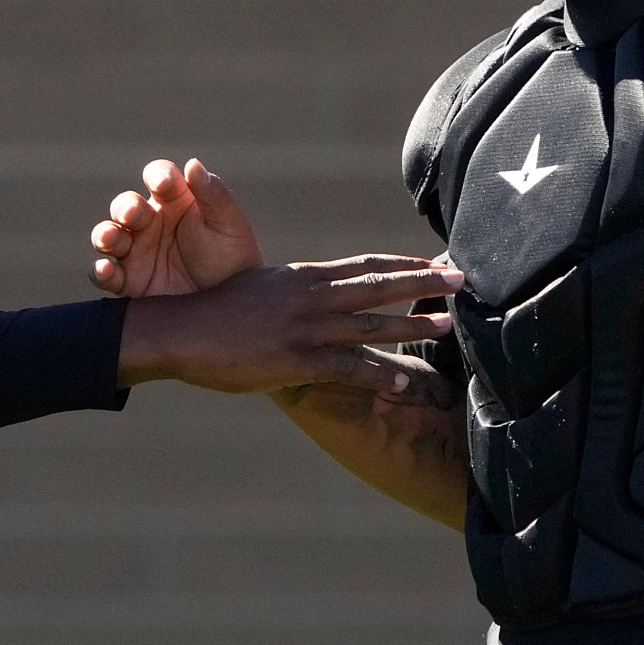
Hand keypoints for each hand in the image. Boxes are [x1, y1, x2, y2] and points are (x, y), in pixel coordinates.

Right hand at [90, 158, 261, 296]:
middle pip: (126, 206)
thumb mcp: (229, 225)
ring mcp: (136, 251)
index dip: (158, 176)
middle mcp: (150, 222)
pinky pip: (106, 274)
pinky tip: (105, 270)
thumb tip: (192, 163)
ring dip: (105, 234)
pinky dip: (100, 271)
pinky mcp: (128, 281)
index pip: (159, 178)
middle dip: (126, 207)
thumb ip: (214, 194)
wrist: (230, 307)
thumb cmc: (233, 260)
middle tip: (132, 214)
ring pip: (109, 236)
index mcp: (175, 200)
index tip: (164, 183)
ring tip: (110, 239)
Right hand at [119, 254, 459, 395]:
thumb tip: (307, 292)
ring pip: (372, 324)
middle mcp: (310, 296)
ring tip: (450, 323)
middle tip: (463, 279)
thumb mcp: (256, 288)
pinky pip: (349, 368)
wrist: (179, 329)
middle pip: (378, 284)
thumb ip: (289, 290)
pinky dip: (381, 375)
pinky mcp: (296, 360)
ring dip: (414, 323)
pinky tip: (406, 383)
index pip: (363, 264)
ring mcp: (305, 328)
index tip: (433, 260)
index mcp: (303, 276)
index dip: (402, 263)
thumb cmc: (213, 311)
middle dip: (423, 281)